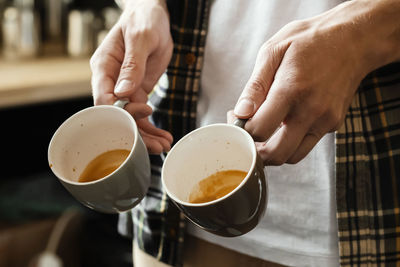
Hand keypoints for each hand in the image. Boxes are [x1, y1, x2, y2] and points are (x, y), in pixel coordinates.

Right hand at [90, 0, 172, 153]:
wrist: (155, 16)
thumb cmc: (144, 20)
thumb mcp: (140, 38)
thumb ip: (132, 65)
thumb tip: (122, 92)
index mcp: (104, 67)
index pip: (102, 98)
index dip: (119, 113)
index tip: (141, 114)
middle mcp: (111, 81)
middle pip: (117, 116)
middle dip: (135, 132)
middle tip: (155, 146)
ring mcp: (125, 88)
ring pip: (131, 119)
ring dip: (146, 135)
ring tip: (164, 146)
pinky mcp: (138, 91)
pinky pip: (142, 114)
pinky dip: (152, 127)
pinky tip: (163, 137)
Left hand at [228, 0, 399, 164]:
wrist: (353, 39)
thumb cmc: (309, 41)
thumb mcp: (273, 51)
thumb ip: (255, 86)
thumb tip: (241, 112)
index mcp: (291, 90)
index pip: (259, 130)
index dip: (241, 130)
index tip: (237, 119)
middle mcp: (311, 111)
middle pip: (276, 154)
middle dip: (255, 152)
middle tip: (247, 136)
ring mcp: (325, 120)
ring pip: (293, 156)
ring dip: (273, 151)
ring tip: (264, 131)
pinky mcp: (333, 124)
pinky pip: (307, 144)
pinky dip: (291, 142)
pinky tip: (285, 122)